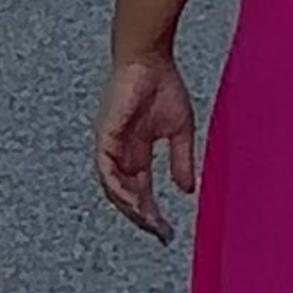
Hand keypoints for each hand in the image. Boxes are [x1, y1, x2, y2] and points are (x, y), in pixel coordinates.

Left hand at [94, 47, 199, 237]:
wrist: (149, 58)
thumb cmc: (163, 85)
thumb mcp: (180, 130)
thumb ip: (182, 160)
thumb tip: (187, 190)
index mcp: (137, 152)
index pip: (141, 191)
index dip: (152, 212)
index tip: (167, 231)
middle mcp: (120, 153)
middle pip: (126, 195)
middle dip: (142, 217)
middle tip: (159, 233)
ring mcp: (110, 146)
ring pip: (114, 188)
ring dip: (131, 208)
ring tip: (149, 222)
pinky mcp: (105, 136)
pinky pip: (107, 171)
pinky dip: (119, 188)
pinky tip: (134, 201)